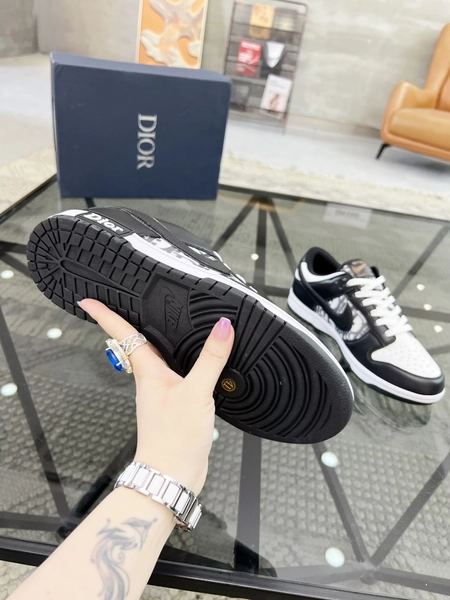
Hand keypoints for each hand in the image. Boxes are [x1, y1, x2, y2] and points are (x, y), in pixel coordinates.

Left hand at [79, 299, 233, 495]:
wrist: (171, 476)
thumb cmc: (174, 440)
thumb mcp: (196, 393)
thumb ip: (210, 359)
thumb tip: (223, 327)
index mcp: (148, 372)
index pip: (123, 335)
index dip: (105, 315)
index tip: (89, 299)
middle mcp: (151, 380)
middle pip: (136, 344)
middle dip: (128, 322)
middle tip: (123, 303)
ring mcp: (161, 393)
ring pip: (156, 359)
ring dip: (153, 341)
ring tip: (156, 324)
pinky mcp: (175, 405)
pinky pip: (175, 375)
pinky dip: (180, 362)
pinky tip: (193, 363)